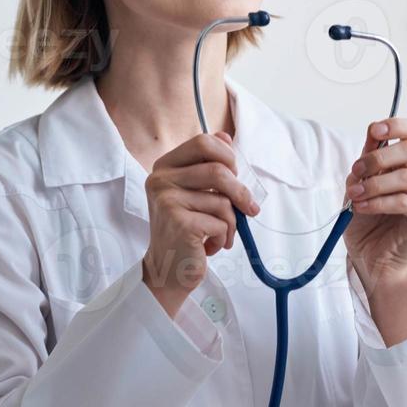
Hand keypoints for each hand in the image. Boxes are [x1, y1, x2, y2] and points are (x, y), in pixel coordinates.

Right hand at [142, 130, 259, 316]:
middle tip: (246, 208)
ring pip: (223, 200)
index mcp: (164, 167)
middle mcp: (160, 180)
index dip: (227, 157)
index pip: (203, 143)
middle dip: (239, 191)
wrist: (169, 270)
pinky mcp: (179, 222)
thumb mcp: (196, 193)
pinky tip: (209, 246)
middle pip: (218, 169)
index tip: (234, 176)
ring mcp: (167, 201)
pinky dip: (223, 237)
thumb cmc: (186, 230)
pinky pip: (221, 222)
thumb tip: (225, 135)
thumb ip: (208, 165)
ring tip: (219, 234)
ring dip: (231, 222)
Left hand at [342, 117, 406, 293]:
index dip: (397, 125)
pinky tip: (363, 207)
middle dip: (377, 158)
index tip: (374, 132)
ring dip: (376, 184)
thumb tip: (373, 136)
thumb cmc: (365, 218)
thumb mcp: (358, 183)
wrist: (368, 254)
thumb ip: (367, 160)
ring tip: (356, 196)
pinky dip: (380, 202)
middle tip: (356, 172)